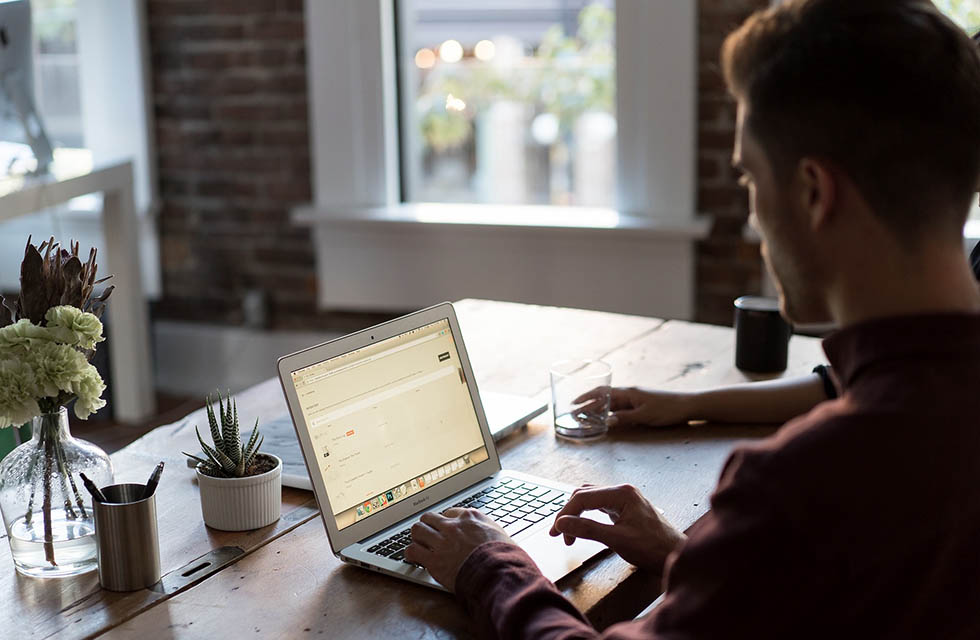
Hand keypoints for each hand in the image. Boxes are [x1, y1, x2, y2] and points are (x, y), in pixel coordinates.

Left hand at [404, 508, 511, 591]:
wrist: (497, 572)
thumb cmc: (504, 556)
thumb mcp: (500, 533)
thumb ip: (487, 530)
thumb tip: (487, 533)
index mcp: (470, 518)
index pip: (450, 512)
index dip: (446, 521)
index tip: (446, 527)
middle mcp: (453, 526)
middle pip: (429, 517)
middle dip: (428, 525)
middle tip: (428, 534)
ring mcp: (441, 542)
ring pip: (417, 530)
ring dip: (417, 537)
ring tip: (418, 543)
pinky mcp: (433, 560)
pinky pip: (412, 551)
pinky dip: (411, 553)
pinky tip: (413, 557)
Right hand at [549, 484, 684, 571]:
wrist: (676, 556)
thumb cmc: (654, 548)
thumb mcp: (617, 540)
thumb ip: (588, 529)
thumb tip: (562, 523)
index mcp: (622, 493)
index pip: (583, 497)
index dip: (565, 514)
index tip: (556, 532)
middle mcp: (622, 491)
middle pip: (584, 495)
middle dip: (569, 514)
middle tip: (559, 534)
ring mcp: (624, 499)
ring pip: (590, 499)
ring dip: (577, 514)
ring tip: (568, 533)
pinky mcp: (625, 509)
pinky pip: (599, 506)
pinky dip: (587, 516)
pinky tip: (583, 527)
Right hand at [574, 386, 695, 427]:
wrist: (688, 405)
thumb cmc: (667, 409)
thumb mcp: (645, 416)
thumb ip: (625, 418)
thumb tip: (607, 421)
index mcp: (628, 393)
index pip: (602, 393)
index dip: (586, 397)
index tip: (574, 403)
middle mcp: (629, 394)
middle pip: (604, 398)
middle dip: (588, 404)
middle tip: (575, 413)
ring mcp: (635, 399)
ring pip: (611, 403)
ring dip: (598, 409)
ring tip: (586, 417)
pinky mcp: (640, 405)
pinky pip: (620, 408)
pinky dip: (610, 413)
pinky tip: (606, 419)